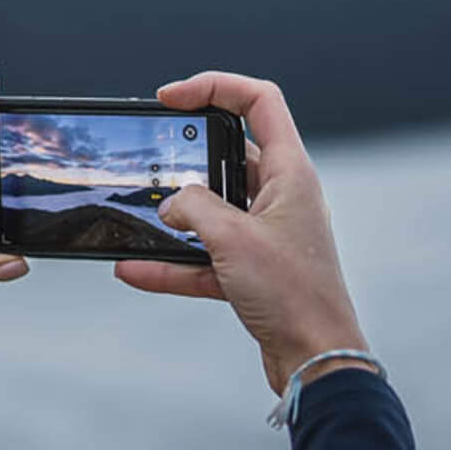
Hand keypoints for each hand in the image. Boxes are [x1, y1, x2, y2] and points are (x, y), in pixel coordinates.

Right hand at [112, 71, 368, 395]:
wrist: (316, 362)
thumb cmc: (292, 294)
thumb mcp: (232, 238)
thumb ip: (193, 207)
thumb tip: (170, 204)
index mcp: (290, 172)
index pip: (258, 101)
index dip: (214, 87)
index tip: (170, 97)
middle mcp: (282, 196)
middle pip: (229, 152)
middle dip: (187, 155)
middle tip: (152, 155)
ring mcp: (268, 233)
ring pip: (213, 208)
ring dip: (176, 214)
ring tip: (138, 213)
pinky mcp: (255, 270)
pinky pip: (206, 255)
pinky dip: (173, 261)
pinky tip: (134, 267)